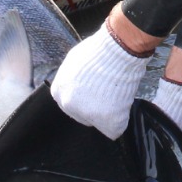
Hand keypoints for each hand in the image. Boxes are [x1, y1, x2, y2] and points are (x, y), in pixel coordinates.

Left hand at [50, 20, 150, 138]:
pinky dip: (122, 120)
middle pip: (83, 116)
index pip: (71, 104)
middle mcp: (68, 105)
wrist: (118, 50)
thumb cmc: (100, 51)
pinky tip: (123, 104)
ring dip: (109, 113)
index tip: (96, 92)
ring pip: (100, 123)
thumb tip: (79, 84)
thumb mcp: (75, 62)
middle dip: (96, 108)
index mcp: (58, 91)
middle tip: (108, 93)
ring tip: (117, 94)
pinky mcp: (107, 121)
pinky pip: (116, 130)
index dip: (86, 99)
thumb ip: (73, 79)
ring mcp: (87, 114)